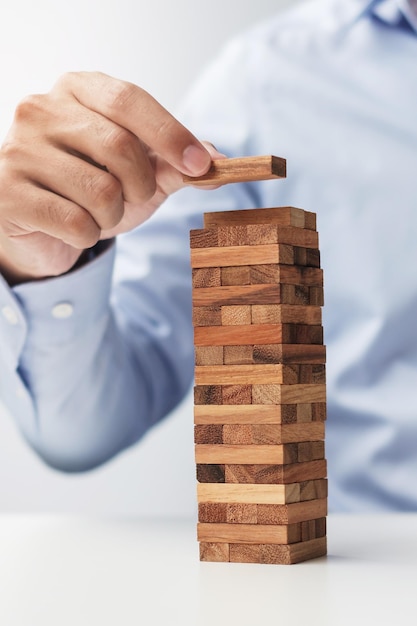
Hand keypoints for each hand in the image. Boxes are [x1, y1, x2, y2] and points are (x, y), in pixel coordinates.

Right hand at [0, 71, 216, 283]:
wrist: (44, 226)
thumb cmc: (93, 189)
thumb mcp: (140, 173)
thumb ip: (175, 164)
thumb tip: (219, 163)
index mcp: (76, 90)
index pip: (129, 100)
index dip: (171, 134)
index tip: (202, 165)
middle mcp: (40, 109)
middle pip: (120, 147)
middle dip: (141, 185)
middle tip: (133, 196)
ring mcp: (18, 150)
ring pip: (100, 192)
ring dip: (113, 215)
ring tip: (96, 212)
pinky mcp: (7, 193)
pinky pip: (75, 223)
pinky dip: (88, 235)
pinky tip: (72, 228)